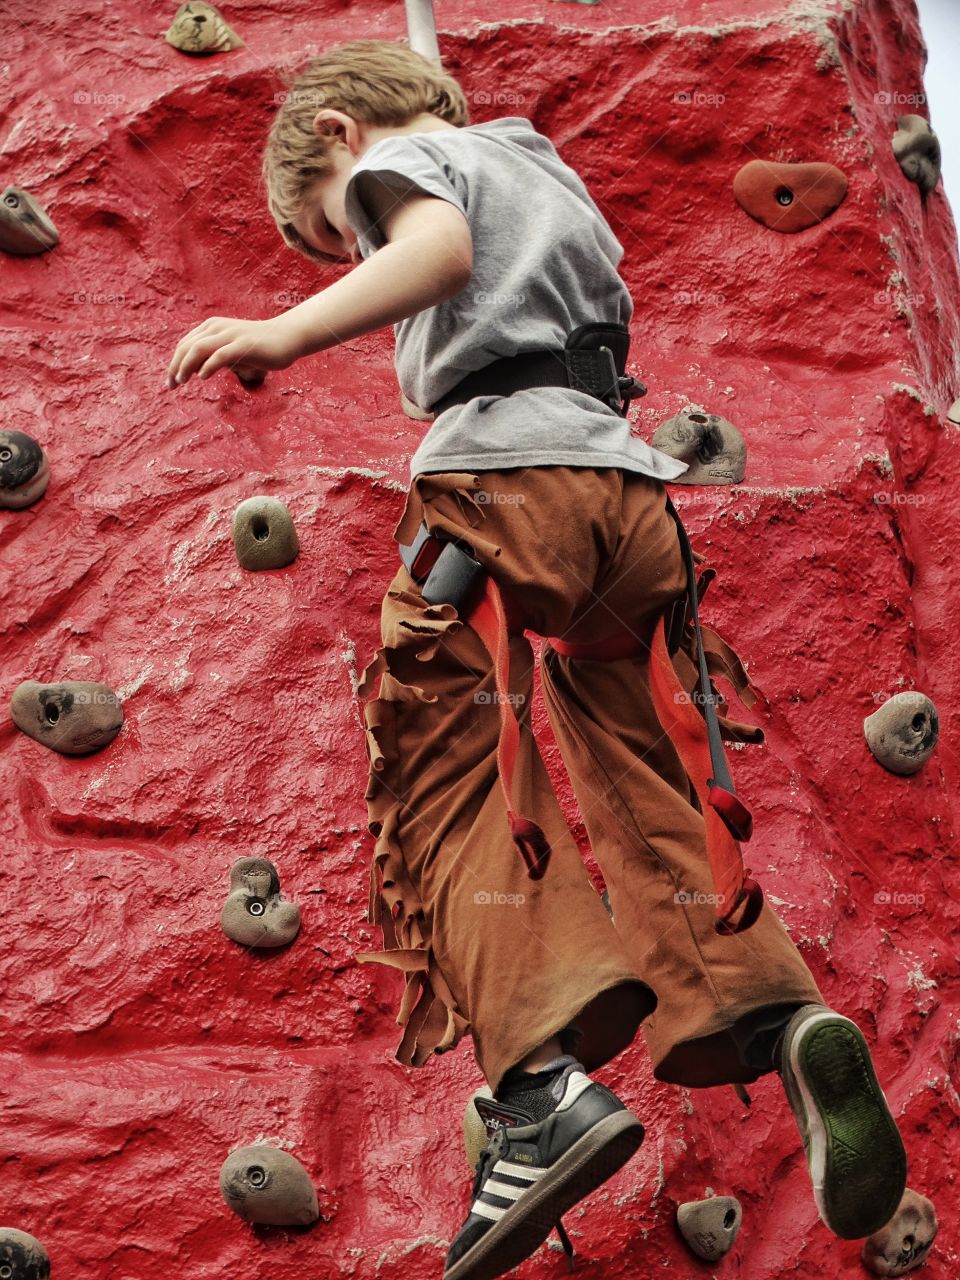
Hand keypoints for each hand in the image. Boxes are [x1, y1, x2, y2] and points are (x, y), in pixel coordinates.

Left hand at [165, 315, 303, 388]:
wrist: (286, 337)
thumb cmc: (258, 347)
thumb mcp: (231, 349)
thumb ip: (214, 356)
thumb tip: (196, 371)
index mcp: (211, 327)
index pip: (185, 344)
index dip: (174, 362)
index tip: (171, 381)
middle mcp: (217, 328)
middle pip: (187, 347)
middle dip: (175, 367)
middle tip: (171, 386)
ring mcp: (230, 335)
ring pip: (199, 349)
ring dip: (186, 366)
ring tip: (181, 381)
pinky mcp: (243, 345)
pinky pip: (220, 355)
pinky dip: (208, 366)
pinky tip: (202, 377)